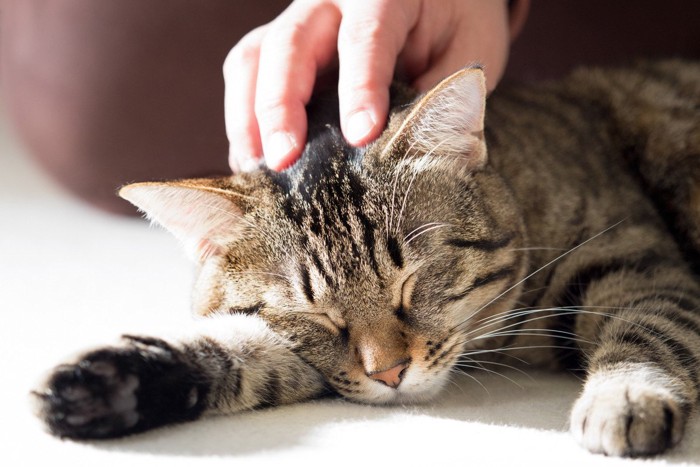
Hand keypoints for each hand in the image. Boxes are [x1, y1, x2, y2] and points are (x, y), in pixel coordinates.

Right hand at [224, 0, 519, 171]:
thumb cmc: (453, 23)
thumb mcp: (470, 50)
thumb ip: (446, 94)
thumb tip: (412, 153)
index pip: (366, 37)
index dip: (360, 87)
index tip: (361, 137)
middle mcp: (330, 1)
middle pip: (289, 44)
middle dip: (281, 106)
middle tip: (284, 161)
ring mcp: (299, 23)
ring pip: (253, 58)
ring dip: (248, 116)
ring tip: (257, 170)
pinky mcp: (283, 48)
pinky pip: (249, 77)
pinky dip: (245, 121)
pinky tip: (253, 160)